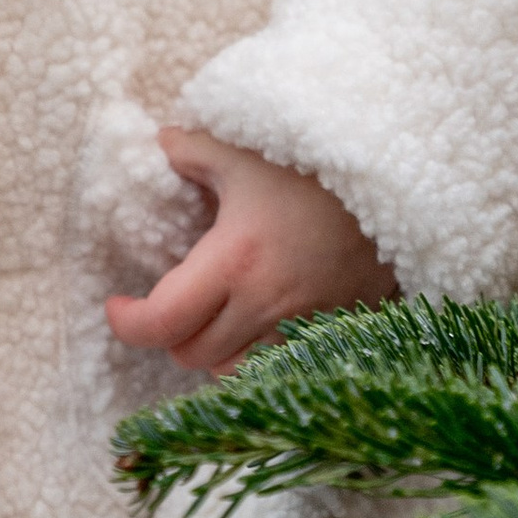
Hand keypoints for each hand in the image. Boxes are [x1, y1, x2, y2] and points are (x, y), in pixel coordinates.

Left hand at [104, 127, 395, 377]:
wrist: (399, 181)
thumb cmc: (314, 164)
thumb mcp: (242, 149)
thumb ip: (189, 150)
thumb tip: (157, 146)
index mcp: (234, 261)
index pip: (162, 322)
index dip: (127, 322)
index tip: (118, 304)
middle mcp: (266, 304)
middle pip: (191, 355)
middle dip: (169, 334)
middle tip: (167, 302)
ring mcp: (303, 324)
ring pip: (234, 371)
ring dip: (212, 351)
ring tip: (212, 315)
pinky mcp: (334, 329)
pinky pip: (279, 367)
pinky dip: (255, 357)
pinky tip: (255, 324)